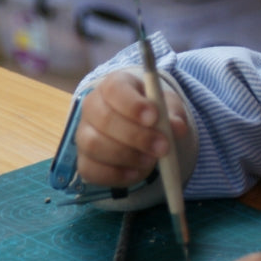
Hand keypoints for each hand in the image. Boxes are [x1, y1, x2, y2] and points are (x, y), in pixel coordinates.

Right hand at [74, 69, 188, 186]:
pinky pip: (91, 170)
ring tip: (151, 161)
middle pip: (104, 119)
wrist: (141, 131)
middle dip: (136, 136)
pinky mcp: (84, 160)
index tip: (154, 118)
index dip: (133, 104)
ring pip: (94, 145)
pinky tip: (135, 172)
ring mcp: (84, 134)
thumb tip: (177, 127)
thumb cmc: (153, 112)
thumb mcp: (168, 108)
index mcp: (114, 85)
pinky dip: (115, 175)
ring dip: (127, 156)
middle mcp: (92, 107)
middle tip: (163, 147)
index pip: (114, 89)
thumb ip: (173, 114)